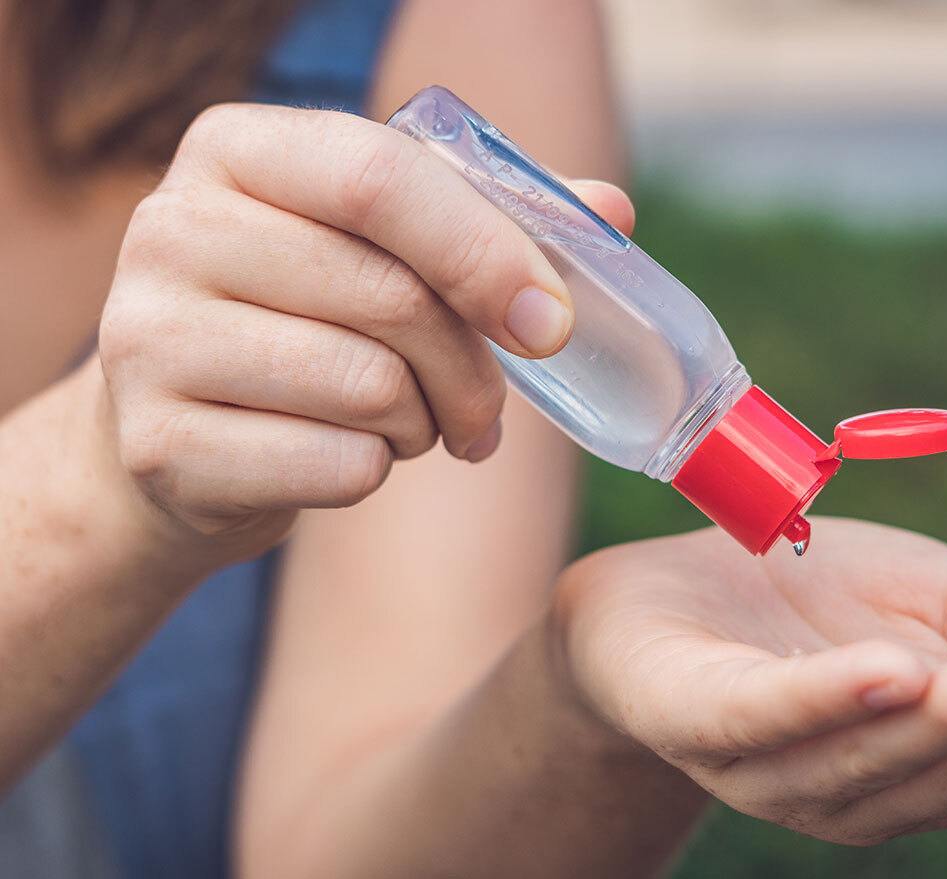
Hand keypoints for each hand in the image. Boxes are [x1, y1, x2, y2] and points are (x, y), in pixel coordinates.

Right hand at [98, 103, 631, 548]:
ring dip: (424, 423)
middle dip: (473, 369)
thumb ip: (490, 220)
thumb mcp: (380, 249)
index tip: (555, 322)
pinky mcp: (158, 445)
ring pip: (370, 387)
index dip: (489, 252)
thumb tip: (612, 211)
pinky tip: (348, 458)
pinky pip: (338, 467)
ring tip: (404, 423)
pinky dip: (375, 473)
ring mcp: (146, 338)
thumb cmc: (305, 325)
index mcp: (237, 151)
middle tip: (485, 408)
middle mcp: (171, 229)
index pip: (383, 178)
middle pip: (392, 296)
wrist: (184, 434)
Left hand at [550, 519, 946, 845]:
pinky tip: (889, 674)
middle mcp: (853, 785)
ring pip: (871, 757)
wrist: (658, 588)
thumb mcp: (928, 592)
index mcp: (919, 760)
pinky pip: (766, 717)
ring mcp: (771, 767)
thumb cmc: (806, 593)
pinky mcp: (697, 720)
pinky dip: (828, 701)